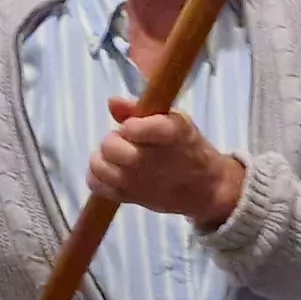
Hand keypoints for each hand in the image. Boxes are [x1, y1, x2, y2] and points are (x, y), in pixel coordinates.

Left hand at [92, 97, 245, 229]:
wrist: (203, 187)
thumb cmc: (186, 147)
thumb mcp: (174, 119)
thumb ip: (140, 110)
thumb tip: (111, 102)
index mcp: (169, 134)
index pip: (132, 128)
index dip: (130, 125)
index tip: (136, 126)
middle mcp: (149, 160)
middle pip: (110, 146)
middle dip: (114, 140)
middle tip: (127, 142)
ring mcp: (137, 182)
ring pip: (99, 165)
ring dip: (103, 157)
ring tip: (117, 156)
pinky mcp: (128, 197)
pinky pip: (97, 184)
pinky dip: (98, 175)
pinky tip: (111, 169)